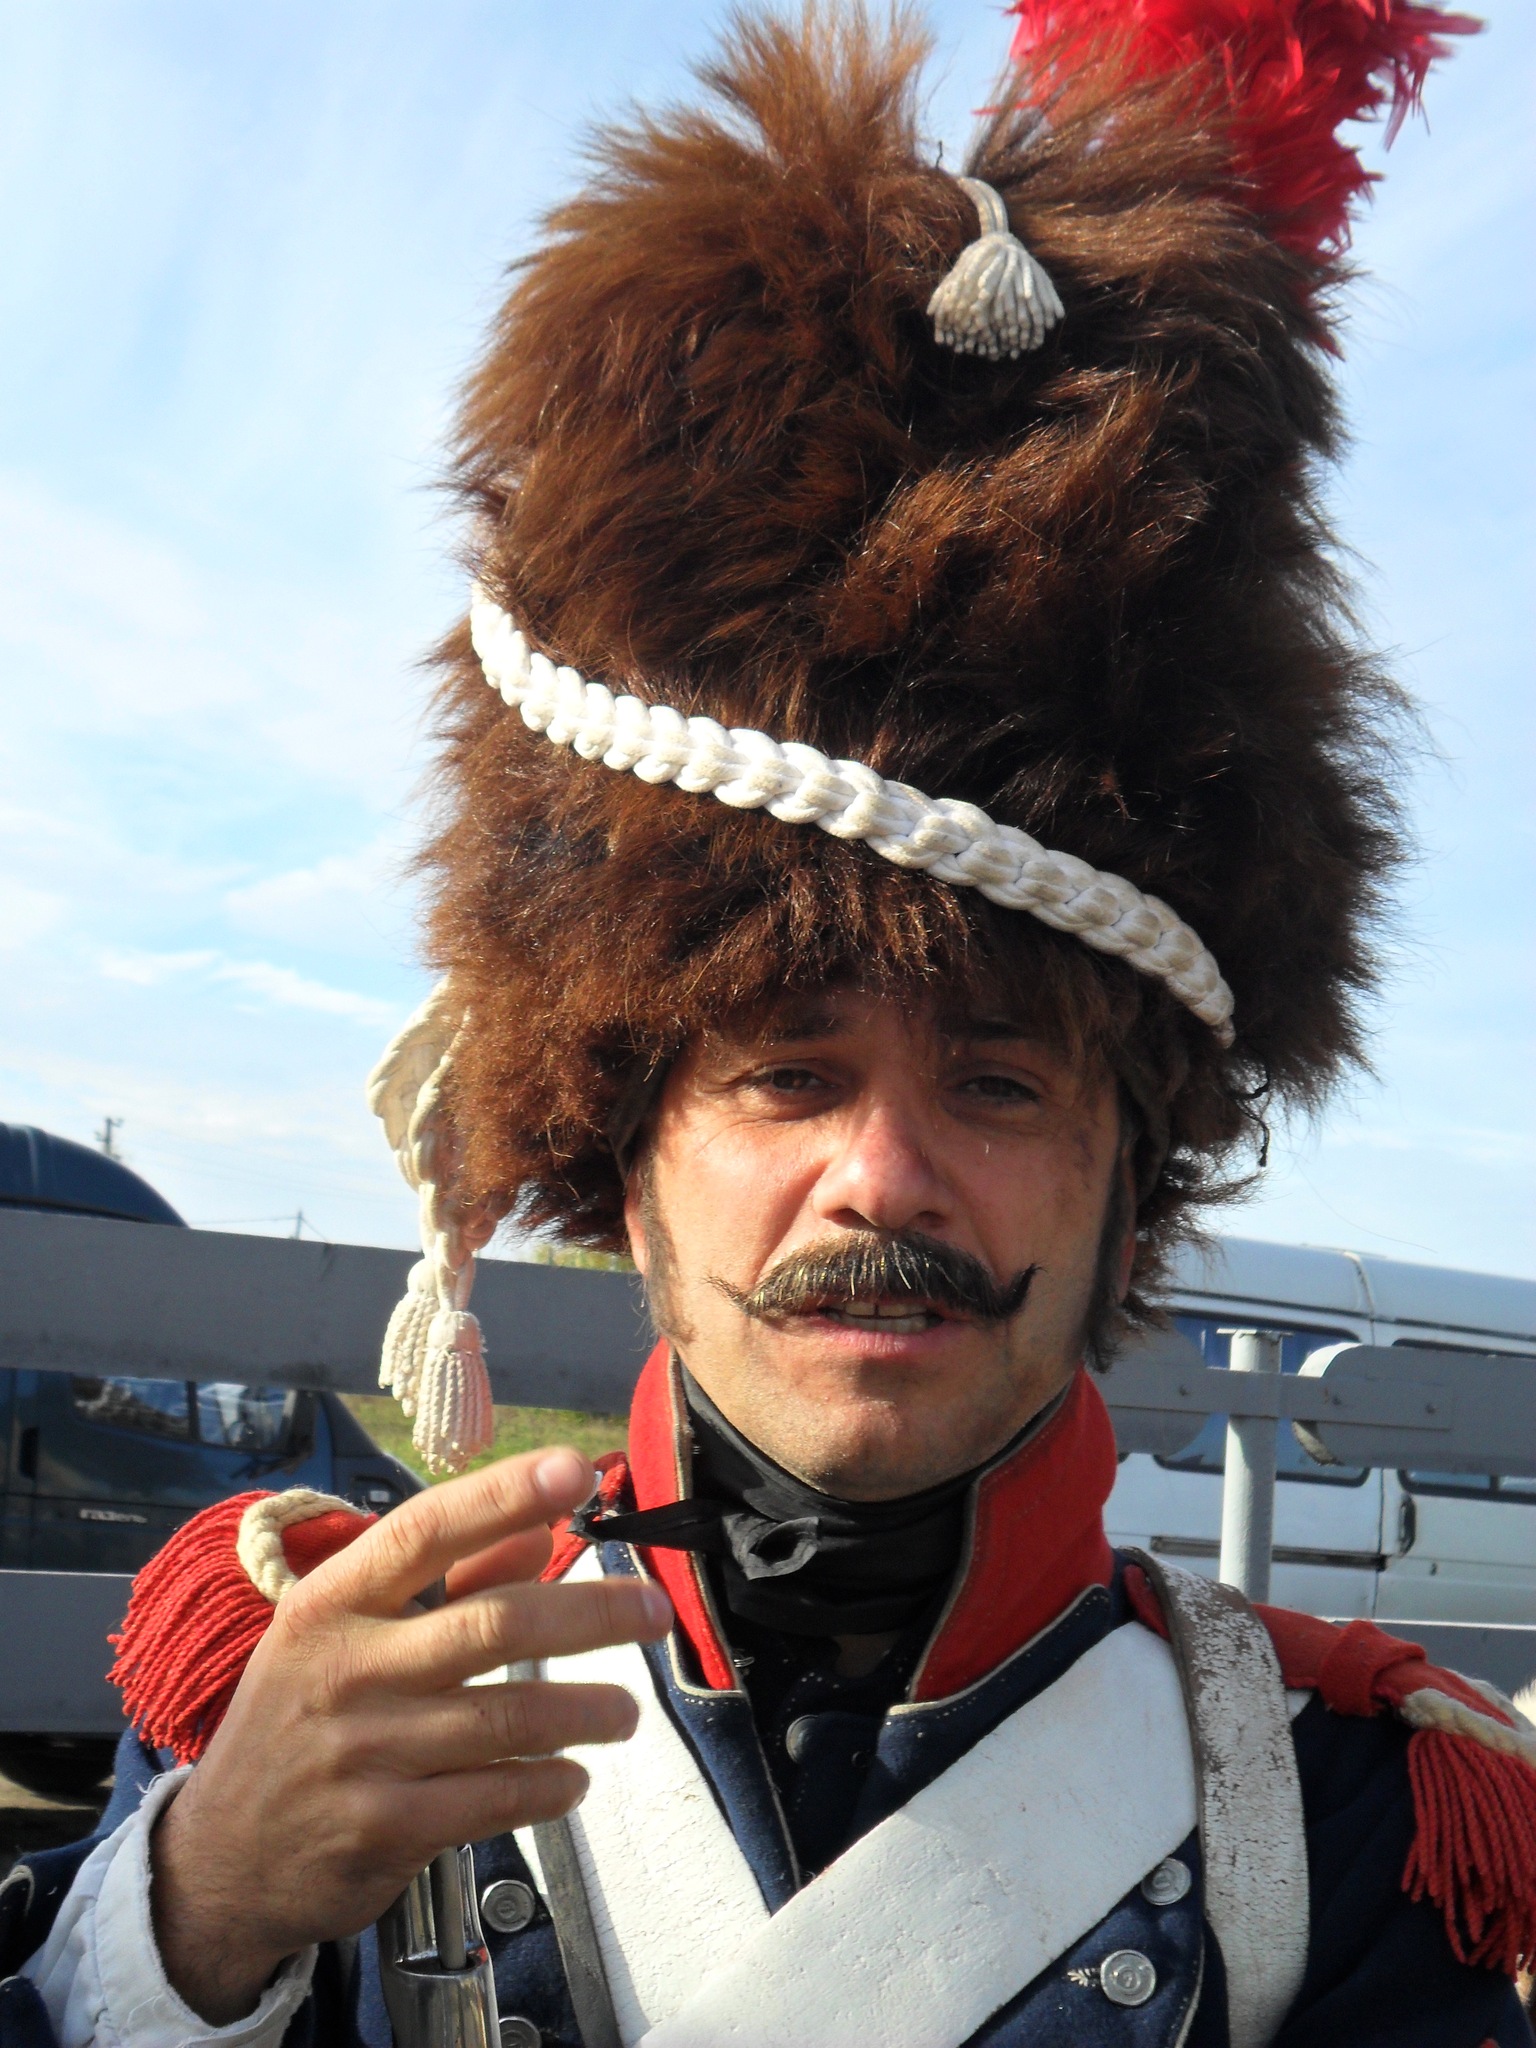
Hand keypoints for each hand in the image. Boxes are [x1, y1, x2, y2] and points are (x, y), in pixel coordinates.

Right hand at [150, 1447, 668, 2024]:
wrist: (222, 1859)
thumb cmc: (301, 1720)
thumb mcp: (348, 1635)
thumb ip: (449, 1582)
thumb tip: (539, 1529)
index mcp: (333, 1603)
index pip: (427, 1531)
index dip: (504, 1494)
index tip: (576, 1469)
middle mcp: (347, 1668)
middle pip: (493, 1624)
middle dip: (591, 1613)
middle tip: (655, 1611)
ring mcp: (365, 1752)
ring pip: (507, 1717)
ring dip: (584, 1710)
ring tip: (625, 1711)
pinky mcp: (385, 1828)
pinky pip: (494, 1796)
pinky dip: (548, 1785)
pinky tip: (573, 1777)